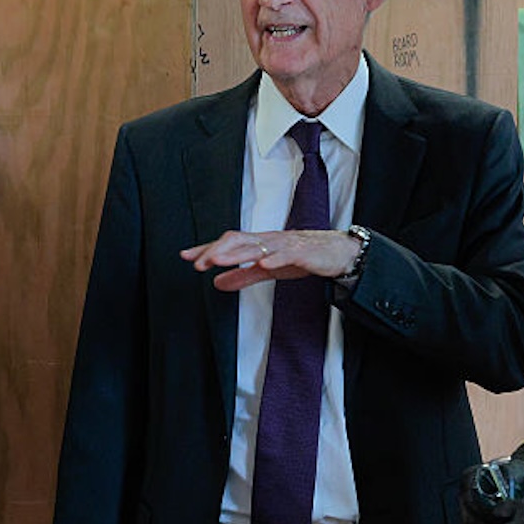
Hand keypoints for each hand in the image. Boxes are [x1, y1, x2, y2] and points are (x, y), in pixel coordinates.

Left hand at [182, 228, 360, 291]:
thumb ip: (243, 276)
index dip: (207, 250)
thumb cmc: (302, 257)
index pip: (228, 244)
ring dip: (237, 254)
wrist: (337, 252)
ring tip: (218, 260)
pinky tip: (262, 264)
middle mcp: (268, 240)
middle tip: (198, 262)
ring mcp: (285, 245)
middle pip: (238, 241)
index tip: (186, 257)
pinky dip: (274, 258)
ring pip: (258, 246)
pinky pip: (287, 254)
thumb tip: (216, 283)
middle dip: (217, 251)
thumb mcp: (268, 269)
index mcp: (258, 244)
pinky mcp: (303, 252)